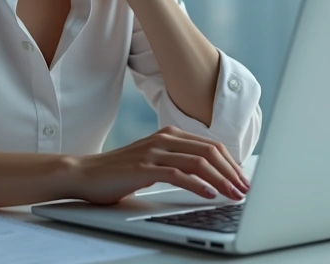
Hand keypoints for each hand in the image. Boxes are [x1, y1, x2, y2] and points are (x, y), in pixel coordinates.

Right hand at [67, 126, 250, 204]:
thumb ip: (178, 163)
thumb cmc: (120, 172)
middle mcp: (165, 139)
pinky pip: (178, 174)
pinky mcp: (144, 167)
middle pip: (210, 152)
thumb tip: (210, 177)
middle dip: (232, 172)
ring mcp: (154, 151)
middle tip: (244, 190)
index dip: (232, 163)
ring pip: (198, 162)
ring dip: (221, 180)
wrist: (85, 174)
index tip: (243, 180)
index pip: (212, 146)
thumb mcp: (155, 162)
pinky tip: (209, 194)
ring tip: (233, 194)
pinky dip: (198, 185)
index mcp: (170, 134)